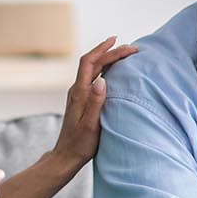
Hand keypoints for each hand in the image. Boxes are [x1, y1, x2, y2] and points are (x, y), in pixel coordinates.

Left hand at [49, 36, 139, 174]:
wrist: (67, 155)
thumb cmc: (80, 144)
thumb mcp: (91, 125)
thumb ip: (96, 102)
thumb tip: (102, 80)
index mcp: (79, 93)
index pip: (90, 63)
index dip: (103, 49)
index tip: (118, 42)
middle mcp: (77, 90)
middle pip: (92, 62)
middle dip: (109, 51)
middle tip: (129, 47)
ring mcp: (78, 94)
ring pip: (93, 69)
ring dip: (107, 58)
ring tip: (122, 53)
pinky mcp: (82, 100)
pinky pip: (93, 77)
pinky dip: (105, 69)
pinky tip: (113, 71)